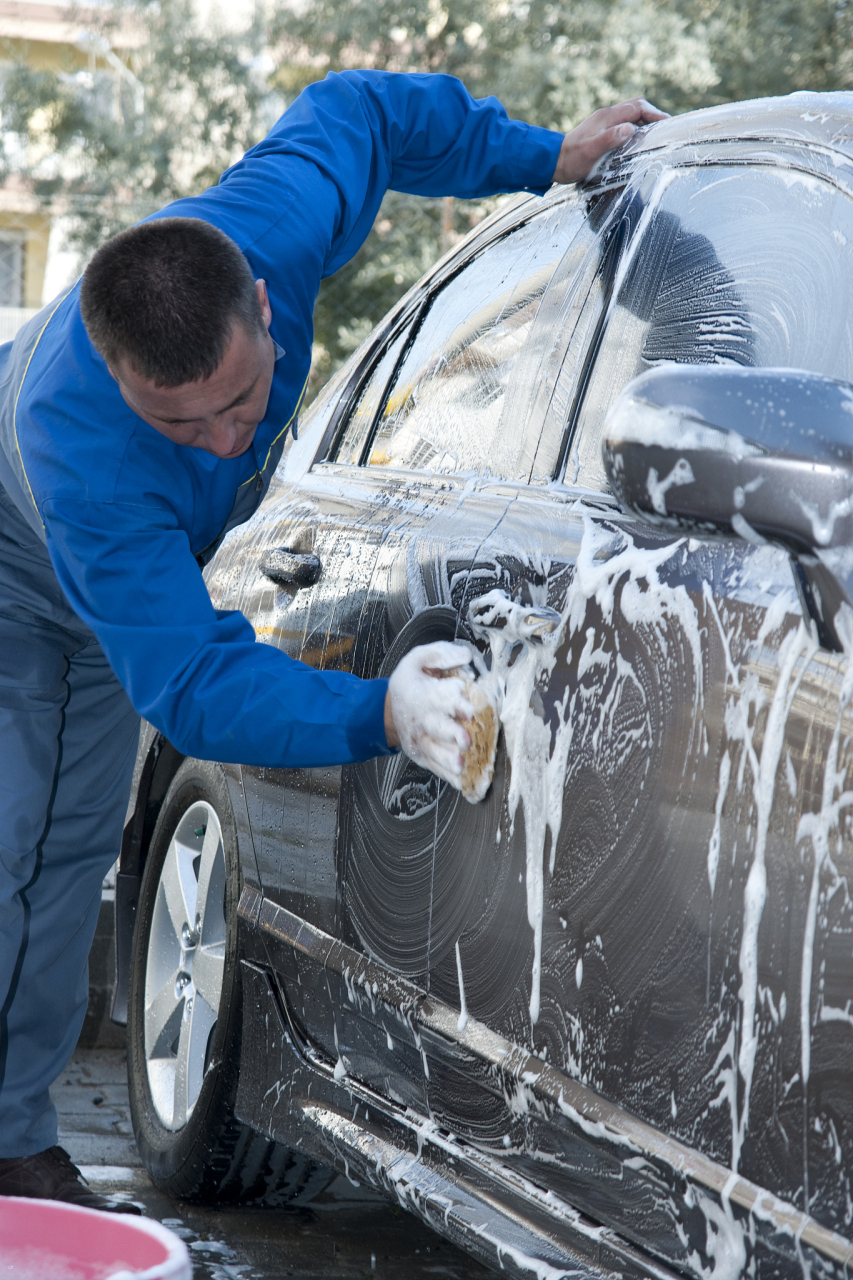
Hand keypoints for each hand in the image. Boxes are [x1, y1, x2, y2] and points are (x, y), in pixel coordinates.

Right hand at [384, 641, 473, 782]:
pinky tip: (462, 781)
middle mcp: (423, 720)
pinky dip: (448, 775)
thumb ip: (441, 655)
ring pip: (435, 751)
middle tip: (465, 740)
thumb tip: (466, 656)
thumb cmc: (411, 683)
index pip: (439, 696)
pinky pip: (436, 767)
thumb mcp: (418, 659)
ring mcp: (422, 740)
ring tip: (460, 765)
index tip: (468, 708)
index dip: (454, 701)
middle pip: (438, 727)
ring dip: (448, 758)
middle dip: (452, 733)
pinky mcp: (424, 756)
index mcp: (423, 694)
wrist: (387, 711)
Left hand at [553, 98, 668, 184]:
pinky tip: (637, 141)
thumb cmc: (572, 159)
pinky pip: (623, 123)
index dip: (654, 113)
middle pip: (636, 107)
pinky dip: (634, 128)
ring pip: (630, 114)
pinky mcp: (600, 130)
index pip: (637, 107)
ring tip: (654, 135)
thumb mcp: (591, 151)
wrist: (552, 161)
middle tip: (664, 128)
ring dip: (644, 122)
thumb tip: (629, 129)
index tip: (667, 123)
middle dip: (652, 114)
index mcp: (607, 117)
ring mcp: (603, 122)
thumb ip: (610, 138)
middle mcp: (607, 116)